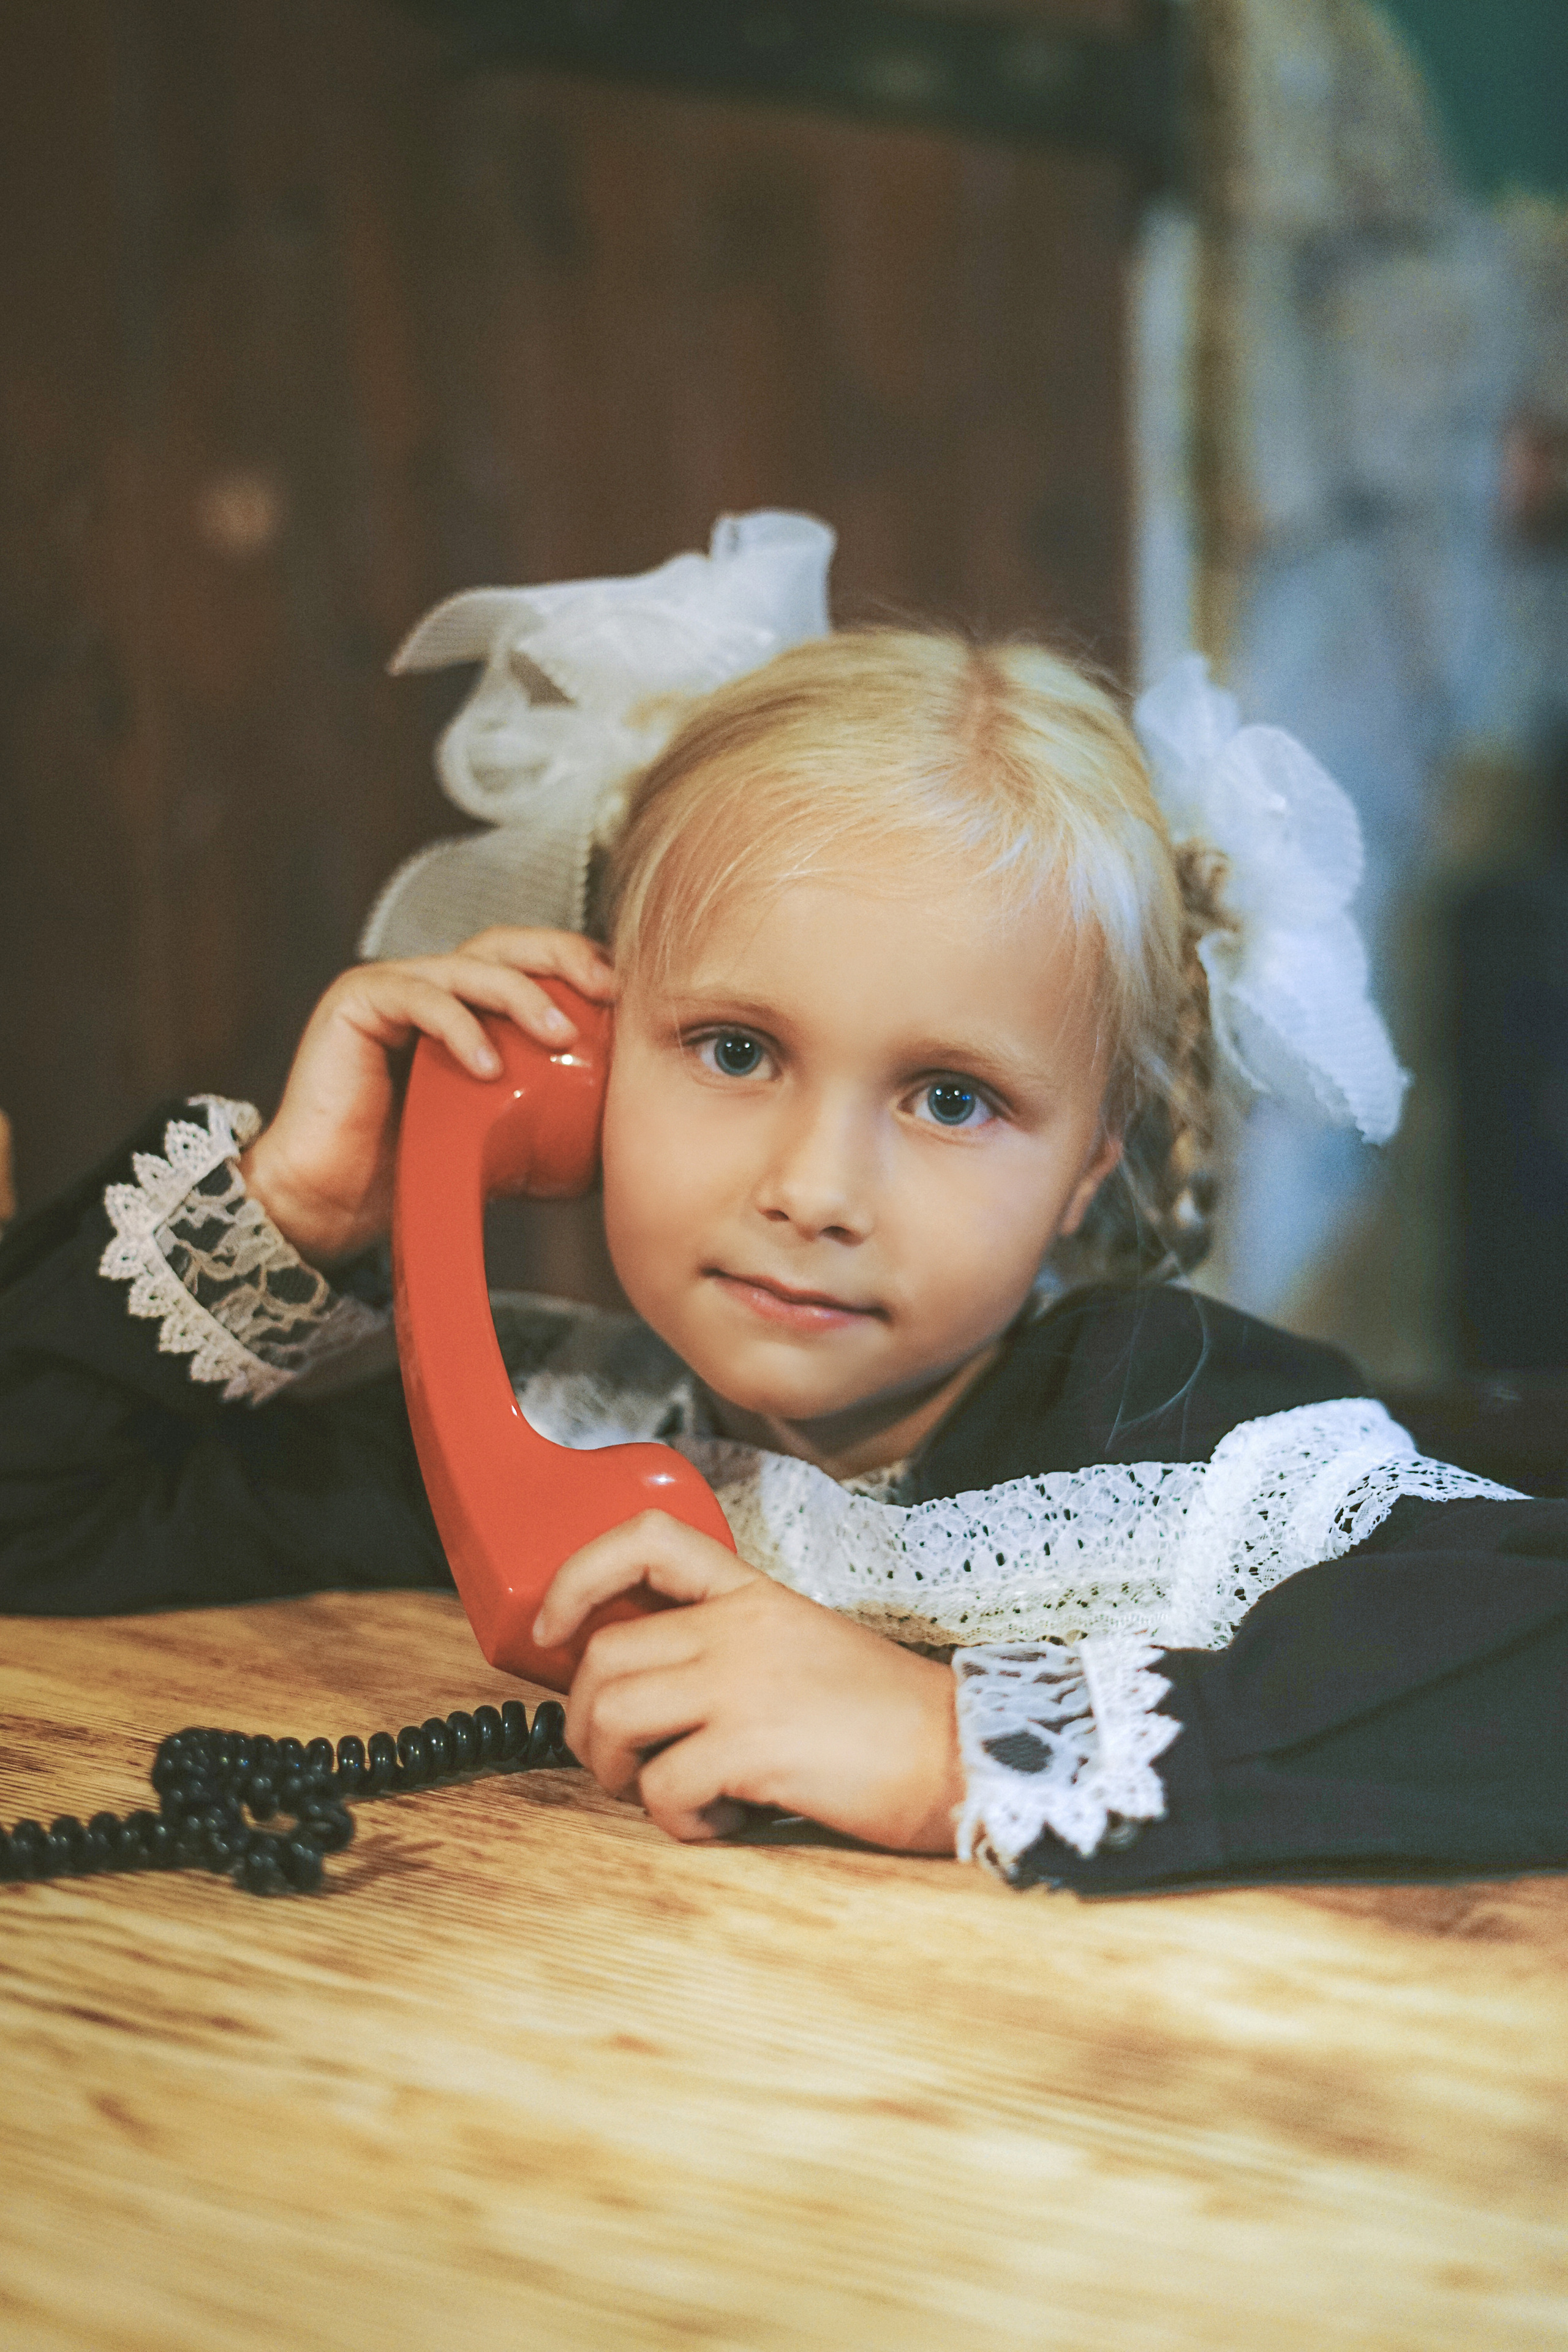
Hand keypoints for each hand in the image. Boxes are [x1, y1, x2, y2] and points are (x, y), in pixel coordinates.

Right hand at [239, 927, 615, 1264]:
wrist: (332, 1203)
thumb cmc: (412, 1170)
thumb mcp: (498, 1138)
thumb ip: (545, 1117)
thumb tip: (621, 1130)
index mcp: (465, 1007)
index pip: (528, 963)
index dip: (578, 964)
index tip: (625, 994)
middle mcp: (429, 985)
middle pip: (505, 944)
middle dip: (563, 956)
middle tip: (606, 990)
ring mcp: (391, 987)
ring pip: (468, 966)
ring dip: (522, 994)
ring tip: (560, 1035)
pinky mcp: (356, 1002)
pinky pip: (418, 997)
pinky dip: (460, 1027)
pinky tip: (488, 1066)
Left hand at [534, 1512, 962, 1853]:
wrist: (966, 1753)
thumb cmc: (889, 1719)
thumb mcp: (804, 1648)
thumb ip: (731, 1650)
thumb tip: (650, 1696)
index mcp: (754, 1596)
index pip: (647, 1539)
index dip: (577, 1577)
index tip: (553, 1628)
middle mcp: (738, 1629)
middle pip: (604, 1653)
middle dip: (586, 1720)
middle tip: (622, 1760)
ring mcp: (742, 1685)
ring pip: (611, 1714)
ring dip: (619, 1772)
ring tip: (671, 1793)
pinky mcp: (752, 1747)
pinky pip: (663, 1789)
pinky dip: (679, 1821)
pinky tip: (725, 1820)